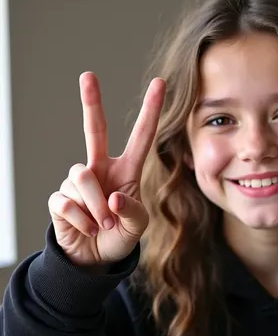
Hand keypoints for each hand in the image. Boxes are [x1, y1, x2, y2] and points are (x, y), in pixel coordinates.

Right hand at [48, 72, 164, 266]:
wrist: (94, 260)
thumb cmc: (120, 237)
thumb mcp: (138, 227)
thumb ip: (133, 212)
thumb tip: (112, 198)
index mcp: (126, 172)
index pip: (141, 137)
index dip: (150, 111)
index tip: (159, 83)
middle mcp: (101, 170)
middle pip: (95, 129)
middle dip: (91, 102)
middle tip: (88, 75)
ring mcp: (78, 183)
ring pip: (82, 176)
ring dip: (96, 207)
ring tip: (102, 225)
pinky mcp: (60, 199)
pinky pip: (67, 202)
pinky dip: (81, 221)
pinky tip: (86, 229)